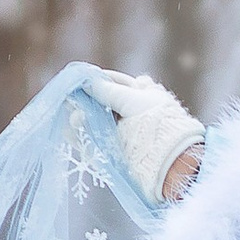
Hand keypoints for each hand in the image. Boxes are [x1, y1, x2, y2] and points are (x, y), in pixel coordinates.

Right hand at [84, 68, 203, 204]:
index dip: (99, 80)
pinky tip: (71, 131)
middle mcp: (132, 110)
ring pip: (94, 120)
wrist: (167, 160)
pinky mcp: (115, 150)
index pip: (116, 82)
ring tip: (75, 118)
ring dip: (81, 118)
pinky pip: (92, 140)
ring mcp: (123, 131)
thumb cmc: (155, 123)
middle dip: (86, 100)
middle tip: (73, 100)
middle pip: (102, 102)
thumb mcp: (132, 100)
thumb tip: (88, 81)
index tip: (82, 79)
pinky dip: (80, 135)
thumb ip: (108, 90)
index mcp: (143, 94)